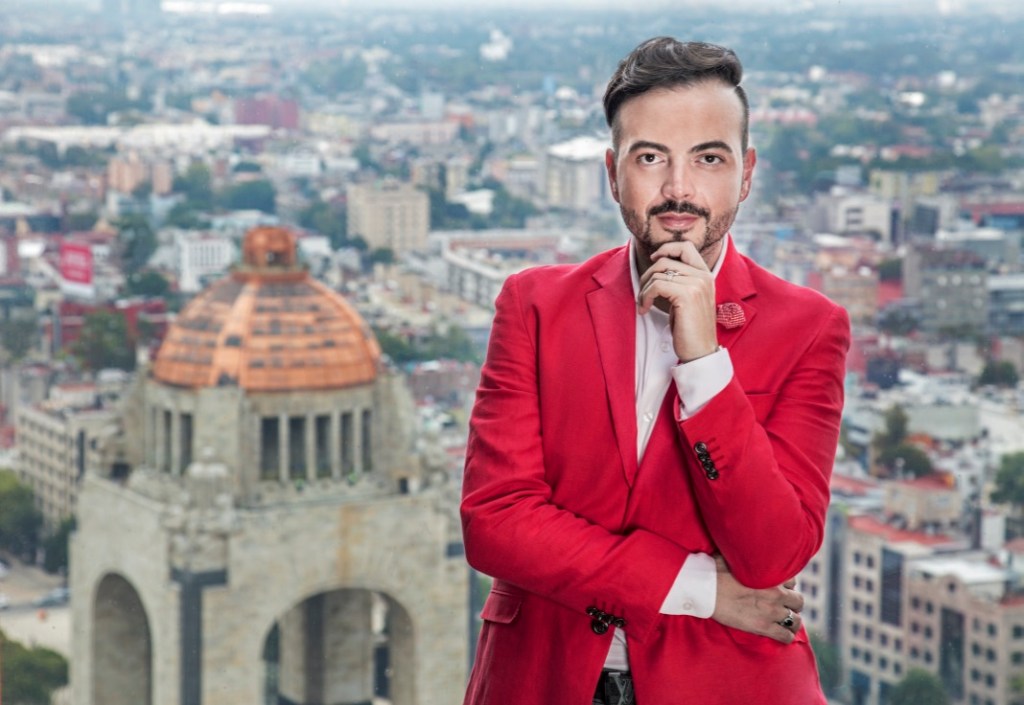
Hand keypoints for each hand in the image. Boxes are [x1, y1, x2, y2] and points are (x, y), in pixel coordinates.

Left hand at [636, 241, 716, 362]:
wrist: (700, 351)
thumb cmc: (689, 328)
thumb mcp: (686, 299)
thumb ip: (679, 281)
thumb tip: (656, 266)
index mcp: (705, 274)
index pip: (686, 246)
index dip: (666, 248)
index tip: (653, 260)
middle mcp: (703, 276)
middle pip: (665, 260)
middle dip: (647, 276)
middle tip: (643, 294)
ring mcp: (697, 284)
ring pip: (658, 274)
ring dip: (644, 290)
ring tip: (643, 304)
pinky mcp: (686, 295)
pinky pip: (656, 286)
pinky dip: (645, 297)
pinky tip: (644, 310)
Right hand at [711, 555, 803, 643]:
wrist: (705, 589)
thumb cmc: (715, 570)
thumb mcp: (733, 556)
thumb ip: (744, 555)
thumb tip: (740, 546)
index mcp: (770, 575)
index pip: (792, 581)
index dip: (787, 586)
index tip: (780, 589)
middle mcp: (776, 593)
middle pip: (798, 601)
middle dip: (793, 604)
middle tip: (784, 606)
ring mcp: (771, 611)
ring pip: (796, 620)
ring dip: (792, 621)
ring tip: (786, 623)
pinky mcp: (763, 627)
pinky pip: (786, 636)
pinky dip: (786, 636)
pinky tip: (782, 635)